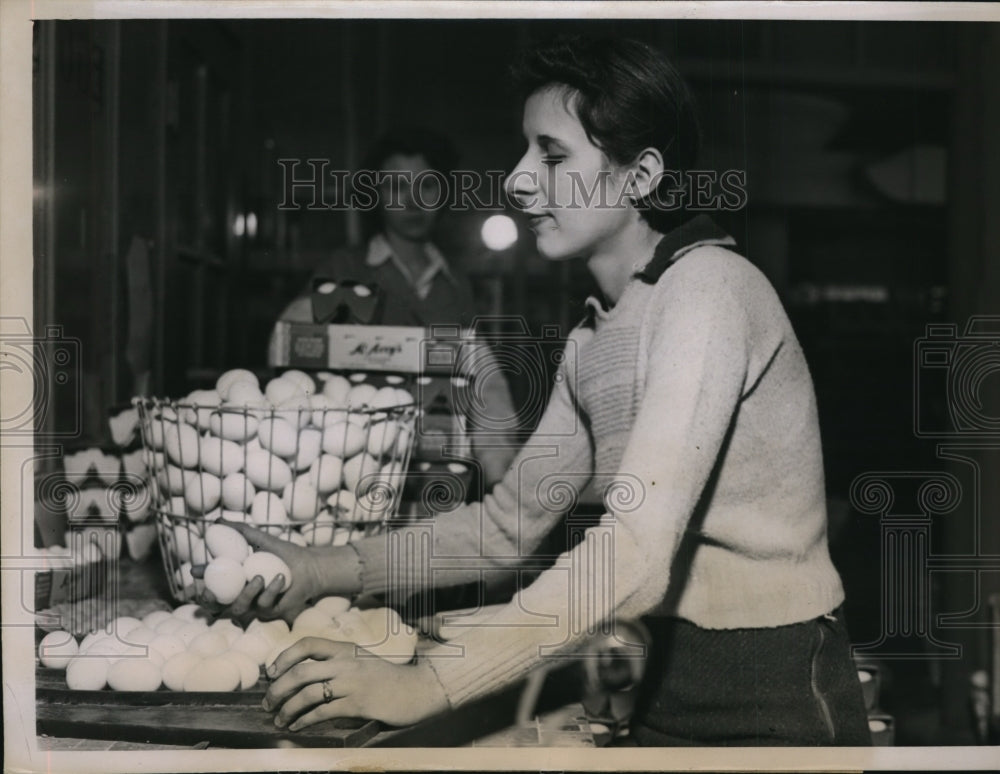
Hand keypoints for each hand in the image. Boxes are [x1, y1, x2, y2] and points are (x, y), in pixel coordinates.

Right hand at [193, 521, 348, 622]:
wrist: (310, 566)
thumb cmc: (284, 554)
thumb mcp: (260, 540)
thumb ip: (239, 531)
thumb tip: (216, 520)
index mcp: (236, 581)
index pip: (213, 584)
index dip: (202, 580)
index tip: (195, 571)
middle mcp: (242, 595)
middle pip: (218, 606)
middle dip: (210, 602)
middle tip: (211, 592)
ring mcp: (255, 605)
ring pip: (240, 607)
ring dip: (246, 593)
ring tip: (258, 577)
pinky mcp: (271, 611)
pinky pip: (265, 604)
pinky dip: (271, 590)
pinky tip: (279, 577)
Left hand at [263, 637, 449, 728]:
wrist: (419, 689)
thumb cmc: (389, 680)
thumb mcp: (363, 663)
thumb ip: (339, 666)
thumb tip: (305, 682)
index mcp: (346, 649)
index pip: (308, 644)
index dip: (285, 657)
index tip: (272, 672)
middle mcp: (346, 662)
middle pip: (300, 671)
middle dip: (277, 689)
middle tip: (268, 702)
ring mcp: (352, 683)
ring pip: (307, 694)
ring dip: (287, 709)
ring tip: (279, 719)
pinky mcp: (358, 704)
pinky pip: (322, 712)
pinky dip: (304, 721)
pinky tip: (297, 726)